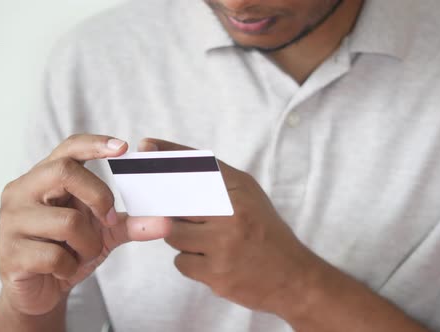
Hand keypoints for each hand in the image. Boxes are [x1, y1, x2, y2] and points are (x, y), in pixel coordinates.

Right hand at [0, 134, 170, 315]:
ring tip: (80, 253)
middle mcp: (22, 191)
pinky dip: (70, 267)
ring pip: (67, 221)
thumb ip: (132, 223)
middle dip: (99, 197)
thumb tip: (167, 222)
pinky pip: (55, 256)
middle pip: (65, 172)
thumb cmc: (69, 250)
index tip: (123, 147)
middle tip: (108, 219)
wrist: (40, 292)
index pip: (68, 148)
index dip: (95, 143)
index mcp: (43, 178)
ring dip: (87, 243)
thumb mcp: (104, 232)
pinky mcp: (10, 253)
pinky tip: (62, 269)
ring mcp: (11, 221)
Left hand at [139, 138, 318, 312]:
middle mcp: (232, 213)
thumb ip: (215, 181)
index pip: (196, 165)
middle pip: (176, 200)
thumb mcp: (249, 197)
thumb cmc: (265, 232)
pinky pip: (181, 262)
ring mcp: (223, 245)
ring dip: (180, 237)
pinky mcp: (216, 274)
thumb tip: (172, 167)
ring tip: (205, 240)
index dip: (167, 154)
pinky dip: (190, 261)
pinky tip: (211, 260)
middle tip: (164, 204)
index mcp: (240, 191)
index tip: (146, 146)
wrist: (294, 278)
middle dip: (165, 203)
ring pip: (173, 233)